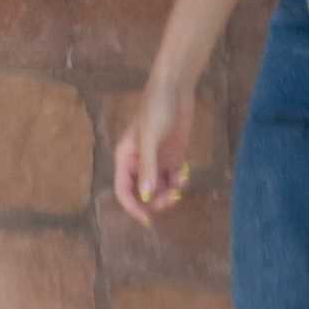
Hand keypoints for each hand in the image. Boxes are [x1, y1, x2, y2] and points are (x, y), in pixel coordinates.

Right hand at [113, 81, 195, 226]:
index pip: (124, 191)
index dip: (133, 208)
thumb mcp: (151, 138)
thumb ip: (148, 168)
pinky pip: (173, 178)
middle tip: (172, 197)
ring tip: (180, 182)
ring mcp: (156, 159)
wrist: (175, 87)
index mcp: (125, 158)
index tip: (148, 221)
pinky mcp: (172, 155)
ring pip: (160, 187)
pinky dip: (179, 180)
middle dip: (156, 200)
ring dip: (170, 191)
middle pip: (143, 193)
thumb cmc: (157, 108)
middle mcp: (139, 162)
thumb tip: (146, 196)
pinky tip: (185, 171)